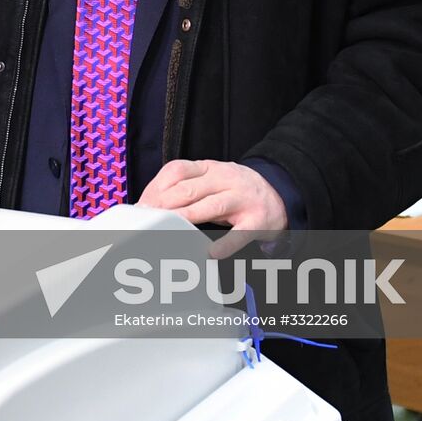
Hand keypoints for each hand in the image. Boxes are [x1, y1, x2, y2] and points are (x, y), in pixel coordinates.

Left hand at [137, 159, 286, 256]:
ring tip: (167, 229)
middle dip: (164, 205)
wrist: (280, 193)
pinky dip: (225, 244)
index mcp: (210, 167)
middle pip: (189, 189)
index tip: (141, 204)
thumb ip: (186, 187)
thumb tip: (152, 204)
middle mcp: (226, 179)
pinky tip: (211, 252)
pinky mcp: (257, 220)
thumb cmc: (236, 189)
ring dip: (187, 218)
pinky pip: (239, 234)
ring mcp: (242, 199)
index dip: (156, 187)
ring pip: (211, 206)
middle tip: (147, 220)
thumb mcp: (211, 178)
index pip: (177, 170)